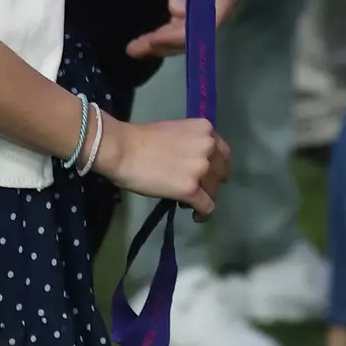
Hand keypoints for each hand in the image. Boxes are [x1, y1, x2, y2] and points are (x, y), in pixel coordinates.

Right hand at [99, 113, 229, 217]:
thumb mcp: (174, 132)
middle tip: (200, 189)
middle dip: (212, 182)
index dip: (217, 166)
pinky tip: (196, 215)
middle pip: (221, 172)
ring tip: (189, 203)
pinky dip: (202, 213)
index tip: (211, 174)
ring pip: (214, 191)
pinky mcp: (191, 189)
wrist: (123, 149)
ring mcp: (201, 169)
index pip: (223, 152)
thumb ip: (190, 143)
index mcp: (204, 129)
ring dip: (204, 197)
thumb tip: (191, 162)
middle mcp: (208, 147)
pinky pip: (207, 206)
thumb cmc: (140, 139)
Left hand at [127, 0, 248, 59]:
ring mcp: (216, 1)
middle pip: (196, 34)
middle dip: (165, 44)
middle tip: (134, 49)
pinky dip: (170, 31)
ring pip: (192, 31)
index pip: (203, 24)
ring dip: (166, 42)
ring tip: (138, 47)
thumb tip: (176, 12)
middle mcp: (224, 1)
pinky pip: (189, 20)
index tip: (151, 41)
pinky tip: (154, 36)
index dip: (177, 37)